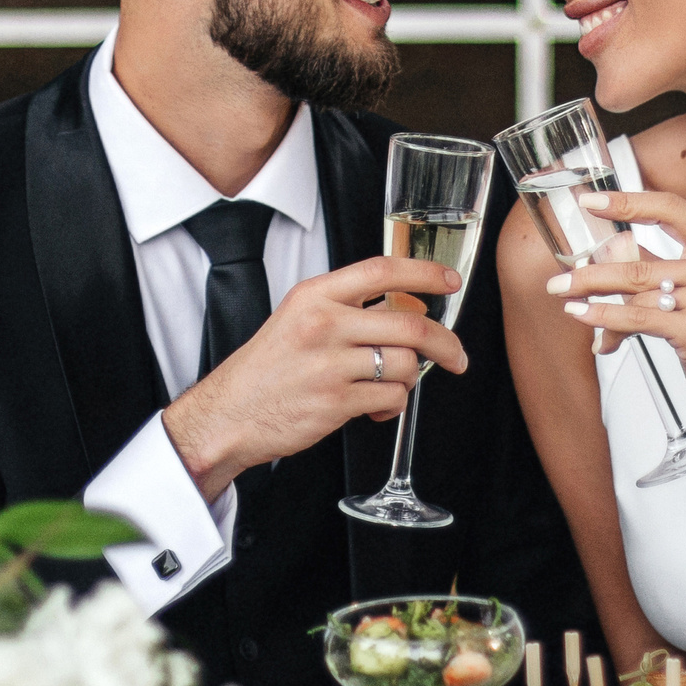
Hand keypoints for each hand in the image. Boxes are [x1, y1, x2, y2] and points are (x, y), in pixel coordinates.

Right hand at [164, 256, 469, 500]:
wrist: (229, 414)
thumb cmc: (266, 371)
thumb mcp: (297, 320)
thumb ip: (344, 309)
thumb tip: (404, 311)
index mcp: (315, 296)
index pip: (383, 271)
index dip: (425, 273)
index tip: (450, 281)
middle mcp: (324, 324)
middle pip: (411, 326)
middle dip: (446, 344)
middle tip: (455, 356)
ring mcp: (330, 364)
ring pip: (406, 365)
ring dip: (409, 381)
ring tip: (388, 387)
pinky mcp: (336, 402)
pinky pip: (392, 399)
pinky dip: (392, 407)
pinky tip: (373, 409)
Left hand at [542, 191, 685, 420]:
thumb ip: (663, 272)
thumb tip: (606, 267)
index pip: (669, 208)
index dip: (627, 202)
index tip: (591, 202)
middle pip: (638, 260)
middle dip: (591, 271)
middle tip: (560, 277)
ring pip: (633, 291)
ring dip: (592, 296)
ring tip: (565, 297)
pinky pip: (636, 318)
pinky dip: (604, 318)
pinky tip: (584, 316)